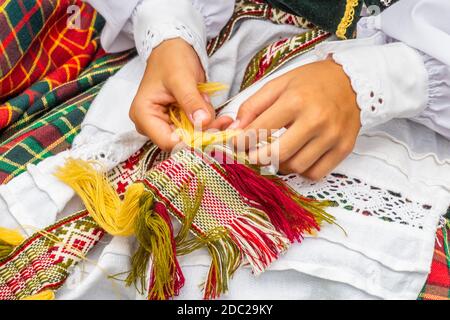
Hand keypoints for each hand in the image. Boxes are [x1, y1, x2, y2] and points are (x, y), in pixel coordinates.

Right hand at [129, 38, 230, 150]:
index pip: (168, 142)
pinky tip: (212, 109)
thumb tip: (203, 122)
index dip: (191, 141)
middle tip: (223, 121)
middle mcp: (151, 125)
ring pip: (191, 138)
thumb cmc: (171, 59)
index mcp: (143, 116)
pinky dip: (207, 122)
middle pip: (180, 142)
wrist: (173, 48)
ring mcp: (163, 124)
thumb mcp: (182, 78)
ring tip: (213, 106)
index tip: (213, 132)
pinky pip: (194, 130)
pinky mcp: (176, 122)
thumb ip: (191, 100)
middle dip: (203, 133)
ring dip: (208, 126)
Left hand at [231, 59, 359, 179]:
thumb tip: (235, 130)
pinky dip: (301, 170)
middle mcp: (316, 120)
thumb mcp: (279, 84)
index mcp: (296, 100)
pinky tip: (298, 156)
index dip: (242, 141)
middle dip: (258, 158)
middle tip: (252, 154)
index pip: (260, 130)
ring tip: (277, 152)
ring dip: (280, 164)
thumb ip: (253, 106)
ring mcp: (332, 136)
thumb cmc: (312, 82)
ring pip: (296, 167)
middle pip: (277, 154)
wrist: (353, 81)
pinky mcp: (344, 148)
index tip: (236, 144)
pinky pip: (315, 173)